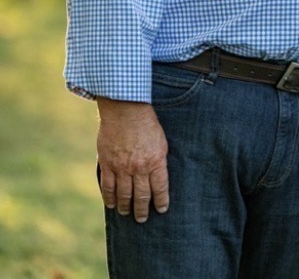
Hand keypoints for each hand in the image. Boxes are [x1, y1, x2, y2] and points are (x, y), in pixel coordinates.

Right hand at [96, 98, 168, 223]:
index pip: (160, 188)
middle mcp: (139, 167)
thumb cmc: (147, 123)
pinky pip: (107, 186)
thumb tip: (159, 176)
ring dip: (125, 207)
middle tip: (142, 219)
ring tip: (127, 213)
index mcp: (155, 161)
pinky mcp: (108, 163)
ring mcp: (122, 167)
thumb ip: (159, 159)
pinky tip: (111, 204)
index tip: (161, 209)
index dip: (161, 201)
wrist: (125, 110)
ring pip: (124, 195)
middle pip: (141, 196)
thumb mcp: (161, 141)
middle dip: (142, 210)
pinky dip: (109, 198)